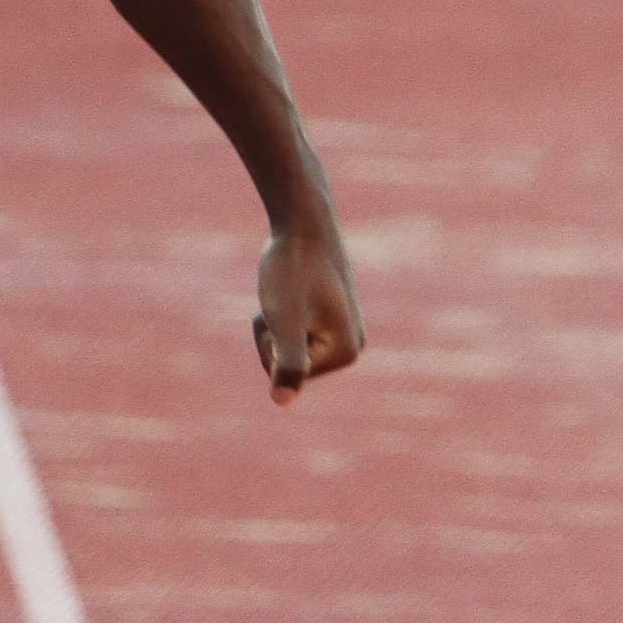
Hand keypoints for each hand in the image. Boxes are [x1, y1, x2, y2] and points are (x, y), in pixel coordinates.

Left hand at [253, 216, 364, 401]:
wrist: (304, 221)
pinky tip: (296, 285)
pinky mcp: (334, 316)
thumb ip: (287, 362)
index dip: (269, 343)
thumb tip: (282, 402)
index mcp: (346, 354)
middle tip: (283, 296)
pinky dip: (283, 310)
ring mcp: (345, 331)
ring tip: (288, 289)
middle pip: (288, 363)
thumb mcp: (283, 319)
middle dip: (271, 333)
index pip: (285, 375)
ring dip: (274, 321)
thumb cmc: (292, 268)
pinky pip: (293, 328)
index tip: (283, 308)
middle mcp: (353, 347)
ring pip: (288, 345)